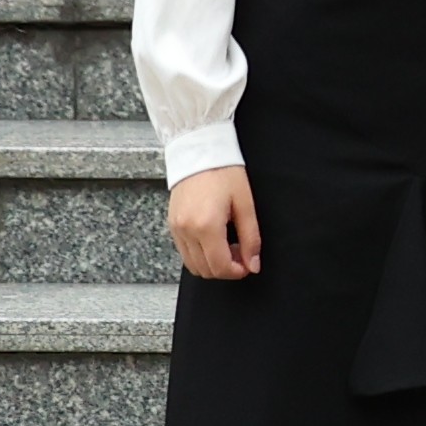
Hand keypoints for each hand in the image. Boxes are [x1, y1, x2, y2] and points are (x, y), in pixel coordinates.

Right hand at [167, 164, 261, 282]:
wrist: (199, 152)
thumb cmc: (225, 173)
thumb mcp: (246, 205)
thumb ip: (251, 238)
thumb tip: (253, 264)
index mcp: (206, 226)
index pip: (219, 266)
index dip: (236, 272)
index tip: (248, 266)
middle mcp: (186, 231)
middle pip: (204, 269)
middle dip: (225, 269)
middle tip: (242, 255)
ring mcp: (175, 229)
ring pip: (192, 264)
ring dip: (211, 264)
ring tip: (229, 247)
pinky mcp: (171, 225)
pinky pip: (184, 252)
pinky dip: (200, 254)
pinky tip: (215, 241)